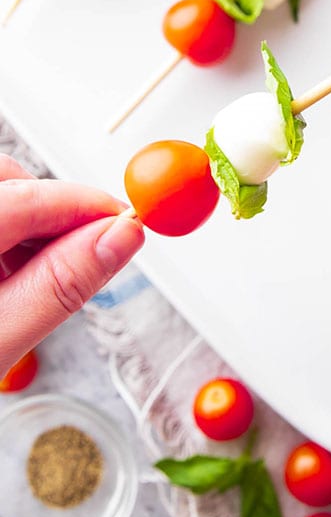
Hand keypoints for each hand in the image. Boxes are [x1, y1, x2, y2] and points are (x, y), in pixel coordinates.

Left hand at [0, 155, 143, 371]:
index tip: (131, 224)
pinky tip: (7, 270)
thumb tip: (123, 236)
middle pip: (9, 177)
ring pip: (1, 189)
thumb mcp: (0, 340)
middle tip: (78, 253)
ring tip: (32, 277)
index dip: (88, 206)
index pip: (27, 195)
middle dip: (51, 206)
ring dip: (30, 220)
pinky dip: (8, 229)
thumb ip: (60, 285)